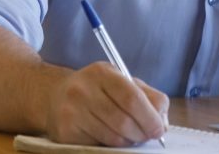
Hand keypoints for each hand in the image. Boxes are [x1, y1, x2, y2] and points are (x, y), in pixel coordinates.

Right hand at [46, 62, 168, 145]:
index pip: (132, 97)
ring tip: (131, 136)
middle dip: (142, 132)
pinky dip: (111, 145)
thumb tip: (163, 122)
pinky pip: (98, 144)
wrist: (54, 96)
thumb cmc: (96, 89)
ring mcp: (71, 112)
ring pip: (112, 137)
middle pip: (123, 121)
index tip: (159, 129)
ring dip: (128, 141)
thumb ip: (146, 96)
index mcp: (102, 73)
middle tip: (148, 136)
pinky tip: (111, 136)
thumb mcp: (120, 81)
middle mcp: (83, 90)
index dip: (150, 117)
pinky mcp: (65, 132)